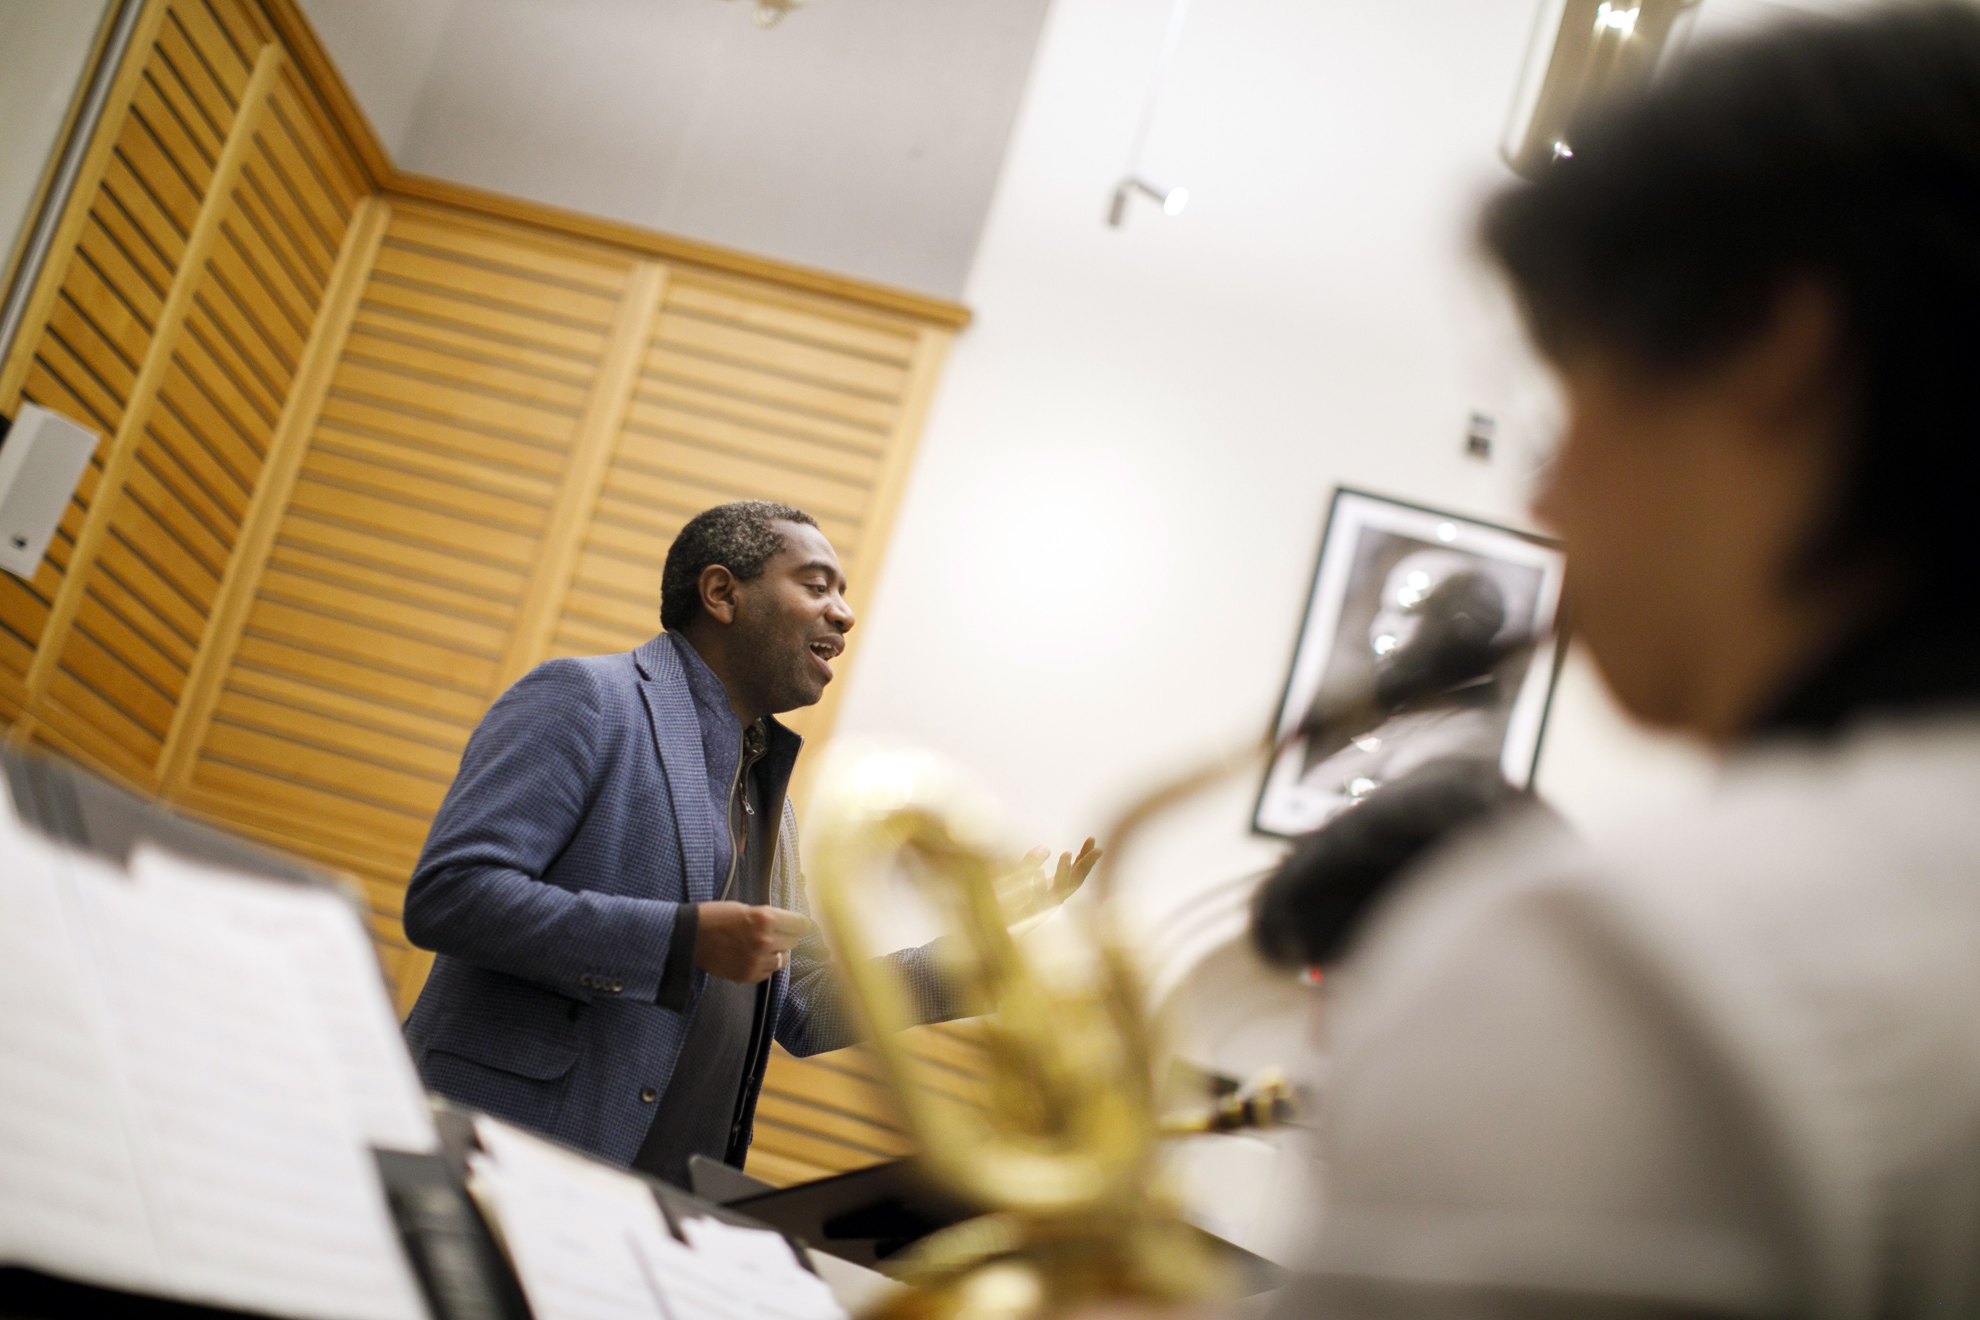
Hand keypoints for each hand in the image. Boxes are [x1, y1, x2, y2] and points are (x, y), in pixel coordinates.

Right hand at [694, 902, 814, 982]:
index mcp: (766, 918)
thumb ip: (768, 917)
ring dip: (777, 952)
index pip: (800, 924)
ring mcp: (757, 960)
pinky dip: (765, 965)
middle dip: (787, 936)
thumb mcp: (745, 908)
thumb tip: (787, 925)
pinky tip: (753, 957)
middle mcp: (765, 940)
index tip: (803, 926)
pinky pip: (769, 972)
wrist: (690, 936)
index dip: (802, 924)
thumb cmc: (716, 916)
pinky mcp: (748, 975)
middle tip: (777, 933)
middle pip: (793, 941)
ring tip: (764, 946)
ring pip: (783, 959)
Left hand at [996, 837, 1101, 924]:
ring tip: (1067, 852)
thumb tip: (1045, 848)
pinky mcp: (1028, 915)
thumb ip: (1031, 861)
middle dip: (1087, 865)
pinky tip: (1039, 870)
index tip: (1092, 838)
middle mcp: (1053, 898)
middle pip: (1075, 881)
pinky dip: (1039, 885)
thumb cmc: (1008, 901)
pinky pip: (1035, 900)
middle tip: (1097, 849)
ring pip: (1059, 890)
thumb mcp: (1020, 876)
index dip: (1085, 855)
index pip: (1076, 870)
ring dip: (1065, 871)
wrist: (993, 925)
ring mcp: (1043, 908)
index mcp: (1055, 889)